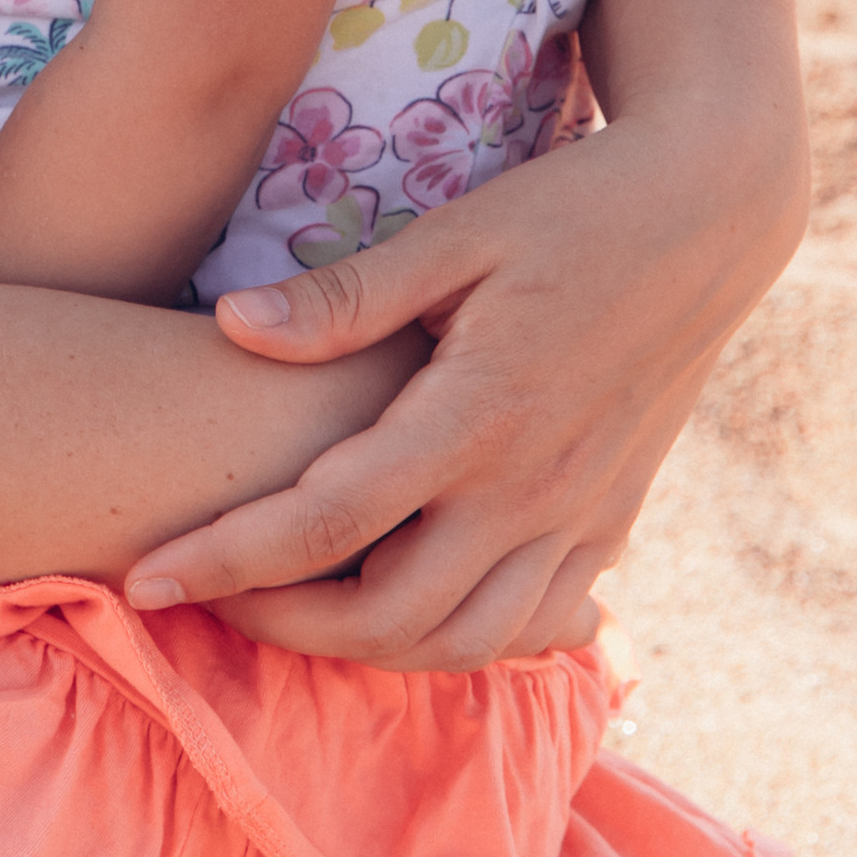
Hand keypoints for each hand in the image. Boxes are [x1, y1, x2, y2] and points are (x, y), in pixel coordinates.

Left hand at [121, 110, 788, 665]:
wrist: (712, 217)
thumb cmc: (572, 208)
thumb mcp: (457, 233)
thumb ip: (346, 297)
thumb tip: (231, 327)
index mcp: (476, 416)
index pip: (325, 521)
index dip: (226, 559)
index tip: (144, 578)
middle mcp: (530, 490)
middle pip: (387, 617)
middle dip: (280, 625)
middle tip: (200, 595)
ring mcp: (579, 519)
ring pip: (461, 642)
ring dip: (363, 647)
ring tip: (281, 608)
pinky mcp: (610, 524)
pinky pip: (526, 625)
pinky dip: (452, 639)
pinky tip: (396, 610)